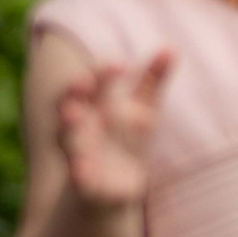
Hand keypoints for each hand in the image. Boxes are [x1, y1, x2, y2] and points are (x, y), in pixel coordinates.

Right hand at [52, 53, 175, 208]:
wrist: (115, 188)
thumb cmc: (125, 140)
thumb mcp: (142, 110)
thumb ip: (152, 80)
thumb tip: (171, 47)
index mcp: (94, 106)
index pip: (90, 81)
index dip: (101, 71)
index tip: (122, 65)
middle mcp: (79, 127)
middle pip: (67, 104)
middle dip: (73, 92)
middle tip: (84, 83)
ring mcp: (78, 154)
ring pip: (66, 140)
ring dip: (69, 129)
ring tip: (76, 117)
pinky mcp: (84, 184)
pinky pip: (77, 179)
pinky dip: (78, 174)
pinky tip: (81, 170)